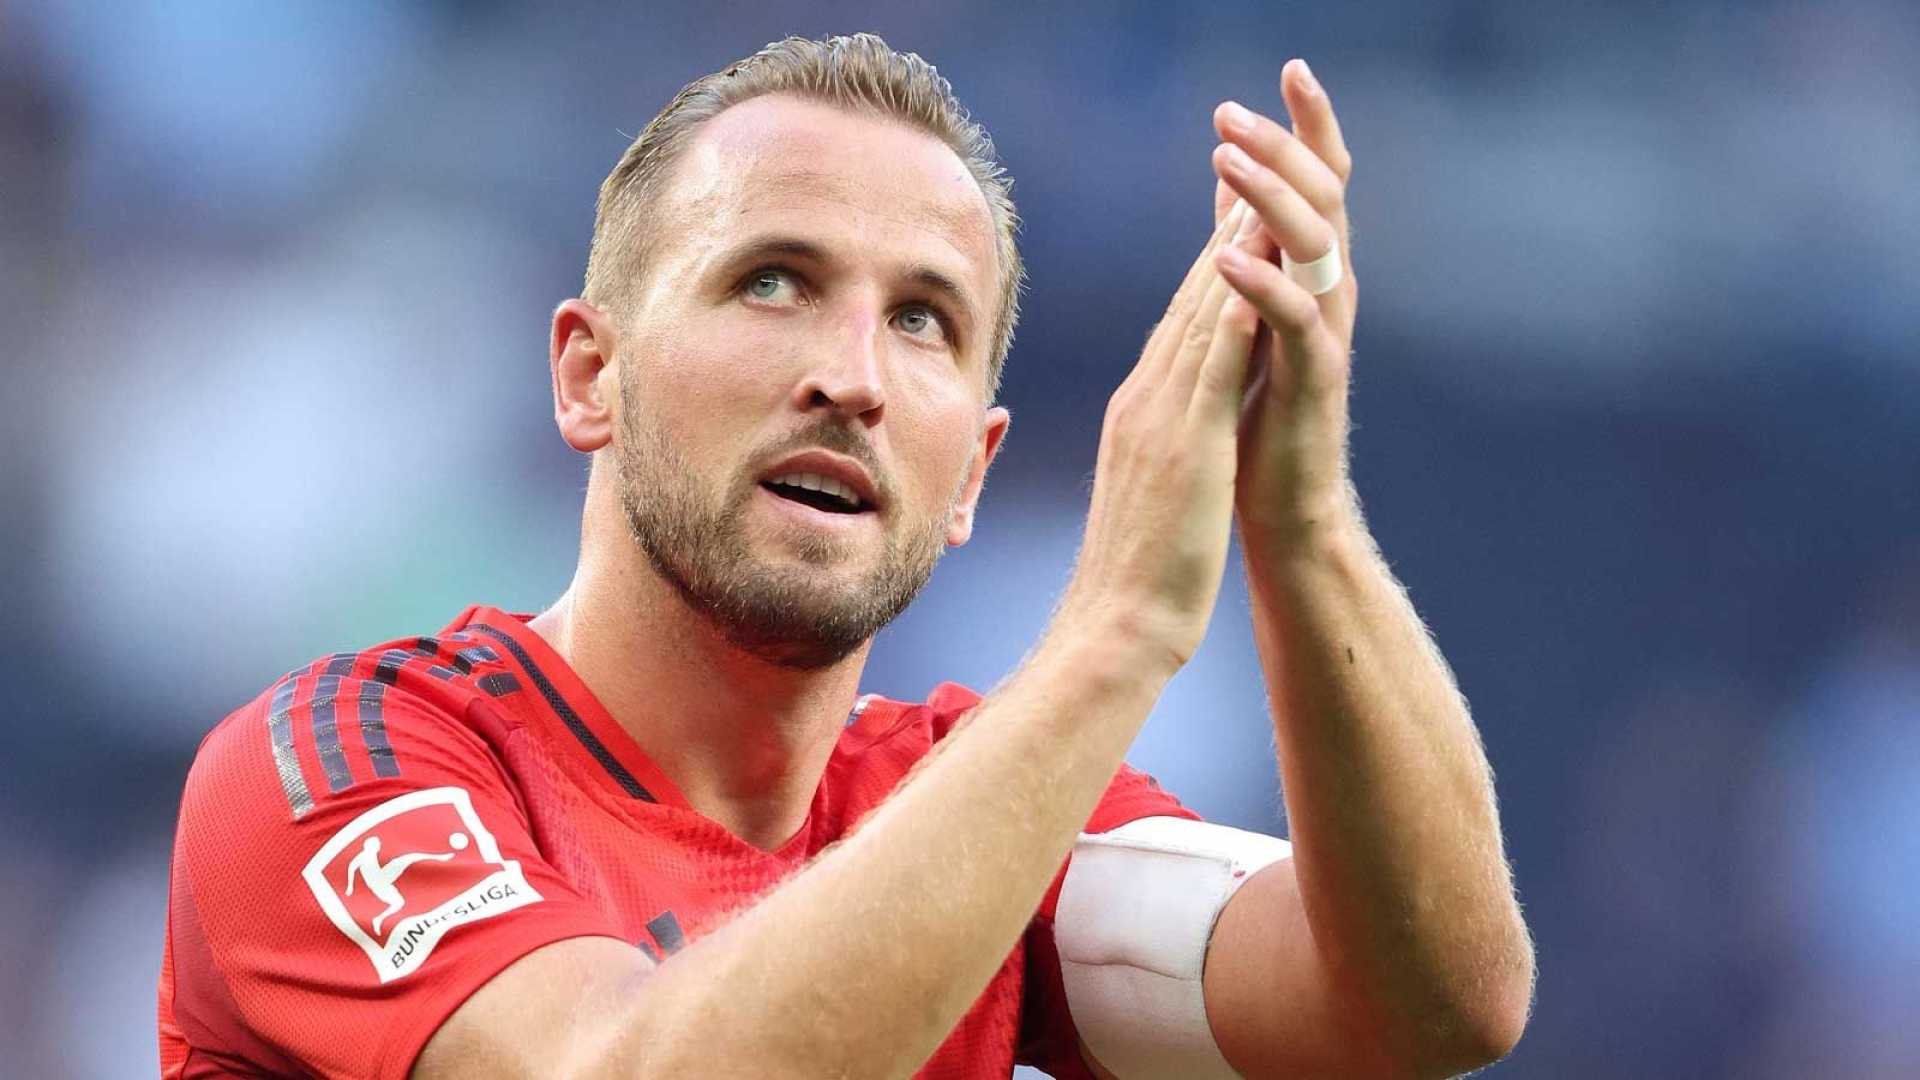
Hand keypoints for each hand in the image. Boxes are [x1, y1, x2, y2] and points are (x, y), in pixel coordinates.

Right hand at [1058, 202, 1266, 668]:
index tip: (1235, 214)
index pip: (1181, 322)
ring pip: (1202, 316)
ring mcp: (1160, 416)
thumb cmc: (1135, 575)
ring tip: (1260, 192)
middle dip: (1222, 235)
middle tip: (1250, 170)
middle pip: (1189, 301)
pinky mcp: (1185, 441)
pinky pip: (1214, 362)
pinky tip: (1259, 267)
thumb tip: (1170, 430)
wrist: (1116, 626)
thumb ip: (1158, 447)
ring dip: (1232, 251)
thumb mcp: (1148, 492)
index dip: (1209, 263)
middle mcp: (1145, 398)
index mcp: (1139, 410)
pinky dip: (1237, 308)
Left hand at [1209, 59, 1360, 543]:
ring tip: (1228, 157)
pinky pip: (1293, 323)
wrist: (1283, 510)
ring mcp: (1325, 338)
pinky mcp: (1314, 383)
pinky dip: (1261, 285)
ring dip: (1268, 197)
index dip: (1307, 128)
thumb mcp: (1247, 322)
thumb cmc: (1259, 421)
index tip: (1289, 68)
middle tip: (1235, 109)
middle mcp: (1327, 297)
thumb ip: (1246, 250)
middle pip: (1320, 200)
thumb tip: (1232, 182)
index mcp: (1308, 279)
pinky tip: (1225, 256)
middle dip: (1283, 147)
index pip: (1315, 186)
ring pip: (1311, 249)